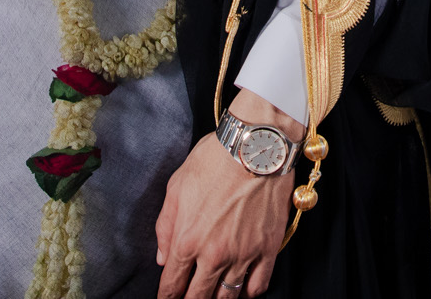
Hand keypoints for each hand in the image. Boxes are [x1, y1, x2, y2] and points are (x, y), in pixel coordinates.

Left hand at [156, 91, 300, 297]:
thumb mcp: (176, 186)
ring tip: (213, 295)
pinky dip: (248, 293)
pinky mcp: (267, 249)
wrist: (256, 146)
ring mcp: (243, 255)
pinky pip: (258, 286)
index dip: (167, 297)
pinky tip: (242, 288)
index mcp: (186, 240)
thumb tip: (163, 258)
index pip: (171, 285)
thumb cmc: (214, 160)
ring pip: (227, 297)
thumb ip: (165, 227)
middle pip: (198, 298)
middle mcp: (214, 254)